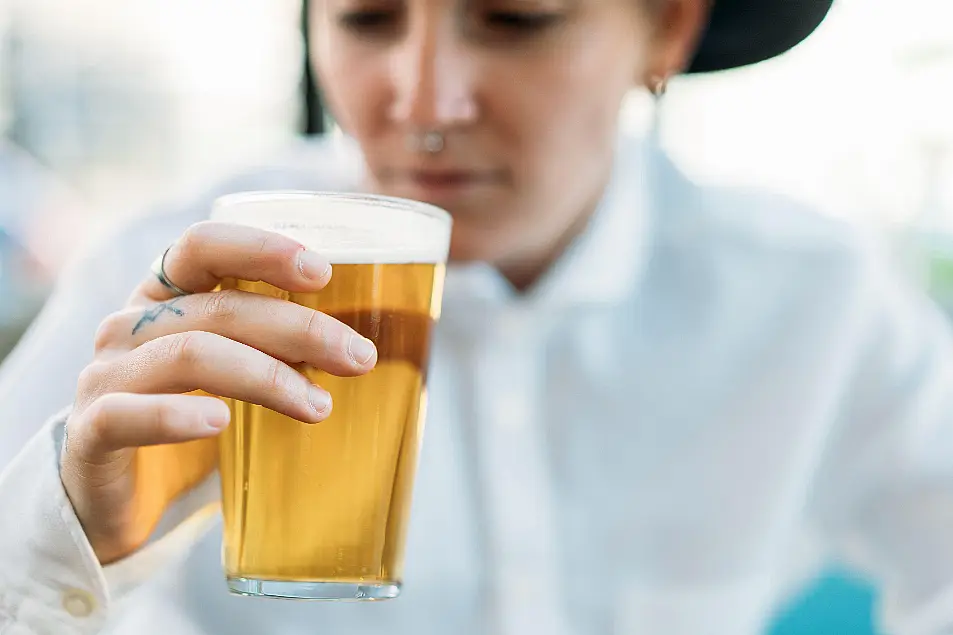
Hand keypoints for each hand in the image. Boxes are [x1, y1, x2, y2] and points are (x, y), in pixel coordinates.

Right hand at [60, 221, 377, 563]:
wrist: (116, 497)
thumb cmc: (189, 419)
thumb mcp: (233, 372)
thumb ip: (276, 349)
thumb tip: (367, 345)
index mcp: (164, 297)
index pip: (203, 246)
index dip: (261, 249)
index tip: (322, 273)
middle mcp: (129, 325)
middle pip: (217, 307)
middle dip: (299, 328)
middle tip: (358, 357)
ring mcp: (105, 376)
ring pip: (189, 354)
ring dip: (266, 376)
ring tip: (320, 406)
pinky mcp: (89, 432)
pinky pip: (127, 413)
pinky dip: (176, 415)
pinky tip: (220, 421)